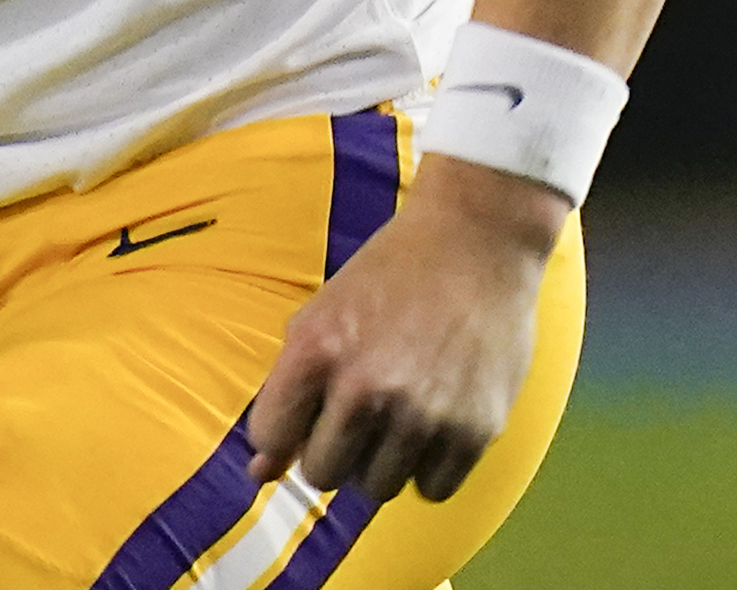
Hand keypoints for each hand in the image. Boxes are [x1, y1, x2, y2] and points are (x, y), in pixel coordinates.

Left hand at [245, 158, 566, 503]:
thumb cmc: (387, 279)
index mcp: (314, 352)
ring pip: (378, 488)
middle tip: (354, 420)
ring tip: (396, 419)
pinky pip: (433, 491)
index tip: (302, 419)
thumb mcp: (318, 319)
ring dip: (381, 462)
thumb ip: (285, 393)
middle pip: (323, 473)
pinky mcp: (475, 430)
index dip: (282, 433)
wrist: (474, 246)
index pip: (270, 436)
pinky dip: (428, 470)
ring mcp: (423, 414)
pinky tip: (431, 429)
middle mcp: (365, 388)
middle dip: (331, 452)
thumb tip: (261, 473)